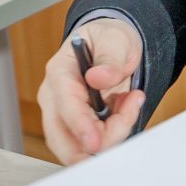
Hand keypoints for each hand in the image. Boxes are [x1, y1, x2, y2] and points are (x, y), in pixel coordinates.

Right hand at [37, 19, 143, 162]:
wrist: (112, 47)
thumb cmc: (108, 41)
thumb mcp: (115, 39)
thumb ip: (109, 58)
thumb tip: (98, 78)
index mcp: (59, 71)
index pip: (64, 105)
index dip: (79, 126)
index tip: (94, 143)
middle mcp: (54, 97)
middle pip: (62, 137)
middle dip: (96, 143)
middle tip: (125, 123)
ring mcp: (63, 115)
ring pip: (78, 146)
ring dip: (110, 135)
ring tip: (130, 101)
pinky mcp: (76, 127)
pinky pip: (93, 144)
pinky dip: (113, 134)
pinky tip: (124, 109)